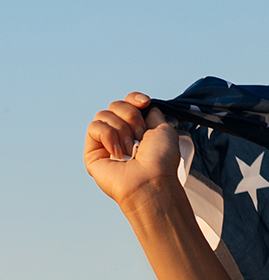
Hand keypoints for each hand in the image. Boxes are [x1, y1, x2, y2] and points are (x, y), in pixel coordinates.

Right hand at [85, 93, 181, 207]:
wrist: (151, 180)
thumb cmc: (161, 160)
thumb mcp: (164, 130)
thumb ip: (153, 114)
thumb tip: (144, 105)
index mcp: (139, 129)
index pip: (128, 103)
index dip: (134, 99)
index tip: (144, 103)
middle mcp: (122, 134)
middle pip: (116, 105)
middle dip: (132, 117)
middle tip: (141, 137)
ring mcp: (106, 142)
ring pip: (104, 114)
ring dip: (122, 130)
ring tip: (131, 149)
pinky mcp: (93, 151)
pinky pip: (94, 127)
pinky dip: (109, 137)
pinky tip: (117, 153)